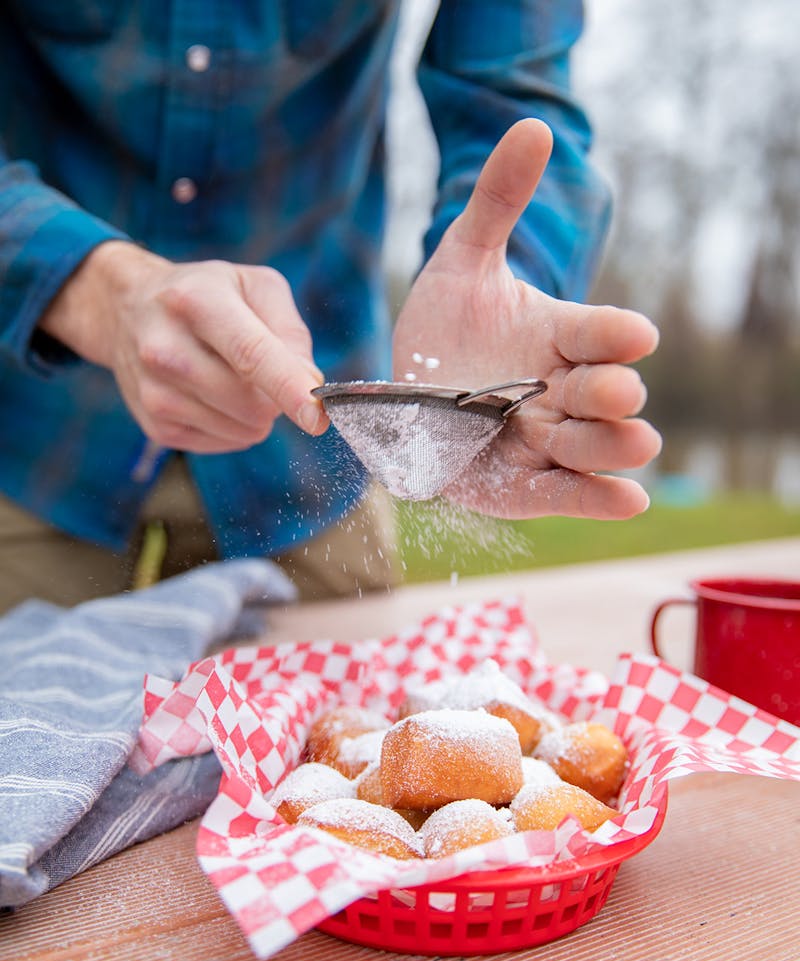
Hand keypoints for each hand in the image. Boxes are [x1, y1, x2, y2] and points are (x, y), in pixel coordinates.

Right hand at [40, 242, 327, 451]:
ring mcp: (155, 391)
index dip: (288, 389)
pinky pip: (224, 443)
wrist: (128, 308)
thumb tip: (309, 385)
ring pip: (243, 430)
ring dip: (255, 413)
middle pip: (251, 403)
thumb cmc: (207, 294)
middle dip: (276, 397)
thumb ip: (291, 333)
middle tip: (261, 371)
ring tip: (229, 376)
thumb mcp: (254, 287)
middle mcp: (166, 348)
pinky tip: (212, 395)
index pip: (250, 355)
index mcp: (197, 301)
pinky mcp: (155, 425)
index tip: (318, 418)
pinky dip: (234, 426)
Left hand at [392, 119, 660, 518]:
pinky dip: (598, 498)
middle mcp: (562, 390)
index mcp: (559, 336)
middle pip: (604, 393)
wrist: (400, 396)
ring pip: (592, 446)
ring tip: (636, 442)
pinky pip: (565, 494)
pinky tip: (629, 499)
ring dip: (613, 446)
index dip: (614, 335)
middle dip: (614, 393)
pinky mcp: (524, 485)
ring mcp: (545, 440)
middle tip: (618, 390)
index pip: (597, 333)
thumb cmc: (441, 326)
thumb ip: (495, 202)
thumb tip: (533, 127)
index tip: (635, 334)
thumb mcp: (460, 260)